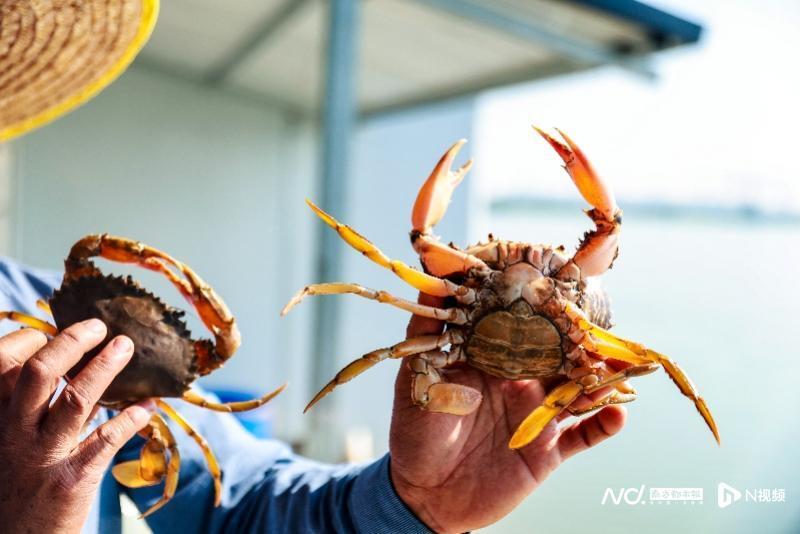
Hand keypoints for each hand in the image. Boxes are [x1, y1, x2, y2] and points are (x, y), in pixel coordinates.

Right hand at [0, 320, 152, 533]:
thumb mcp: (14, 440)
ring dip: (105, 368)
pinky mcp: (70, 480)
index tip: (53, 332)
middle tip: (99, 327)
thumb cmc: (17, 483)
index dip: (30, 341)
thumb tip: (78, 367)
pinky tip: (147, 406)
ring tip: (126, 347)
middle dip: (72, 342)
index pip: (4, 364)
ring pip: (75, 400)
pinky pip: (104, 441)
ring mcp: (41, 456)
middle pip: (40, 373)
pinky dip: (130, 419)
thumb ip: (39, 407)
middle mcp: (14, 433)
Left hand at [389, 295, 625, 532]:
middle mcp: (519, 383)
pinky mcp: (547, 451)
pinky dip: (603, 425)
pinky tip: (619, 412)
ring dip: (600, 380)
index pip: (524, 329)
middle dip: (582, 342)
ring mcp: (536, 416)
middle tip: (604, 324)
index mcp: (492, 361)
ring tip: (619, 367)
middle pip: (559, 357)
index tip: (563, 284)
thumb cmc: (416, 433)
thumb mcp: (416, 378)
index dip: (543, 309)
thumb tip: (429, 278)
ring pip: (578, 392)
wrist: (424, 495)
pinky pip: (583, 436)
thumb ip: (426, 331)